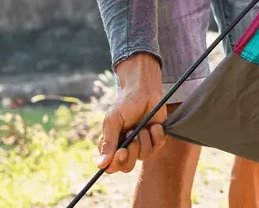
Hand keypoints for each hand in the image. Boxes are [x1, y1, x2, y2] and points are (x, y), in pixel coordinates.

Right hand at [96, 53, 166, 173]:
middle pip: (127, 167)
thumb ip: (108, 142)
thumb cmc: (125, 104)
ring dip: (144, 139)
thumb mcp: (113, 120)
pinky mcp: (157, 140)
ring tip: (142, 125)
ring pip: (144, 156)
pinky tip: (154, 125)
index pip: (111, 166)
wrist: (144, 90)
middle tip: (132, 134)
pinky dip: (156, 134)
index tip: (122, 150)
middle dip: (132, 152)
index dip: (116, 163)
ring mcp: (142, 145)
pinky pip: (158, 146)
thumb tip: (100, 165)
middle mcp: (127, 148)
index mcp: (113, 145)